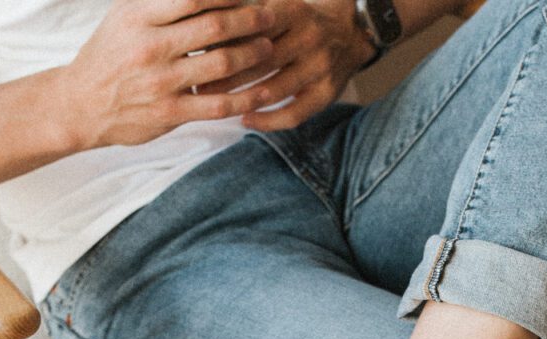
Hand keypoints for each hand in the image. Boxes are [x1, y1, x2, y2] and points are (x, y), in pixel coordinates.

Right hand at [61, 0, 279, 148]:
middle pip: (213, 26)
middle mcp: (151, 46)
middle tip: (270, 16)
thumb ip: (160, 1)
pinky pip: (218, 105)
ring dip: (252, 55)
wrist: (82, 104)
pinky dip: (245, 98)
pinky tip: (264, 92)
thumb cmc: (111, 55)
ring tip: (269, 48)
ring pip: (220, 64)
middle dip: (249, 19)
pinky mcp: (171, 113)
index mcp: (140, 15)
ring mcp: (162, 81)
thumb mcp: (126, 15)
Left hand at [206, 0, 376, 132]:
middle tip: (198, 85)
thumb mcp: (278, 5)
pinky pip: (293, 114)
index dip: (223, 42)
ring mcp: (319, 68)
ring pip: (274, 89)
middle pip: (260, 60)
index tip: (195, 53)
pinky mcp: (326, 93)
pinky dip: (267, 120)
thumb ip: (247, 15)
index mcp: (292, 10)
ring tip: (215, 104)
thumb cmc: (300, 19)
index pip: (251, 28)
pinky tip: (246, 119)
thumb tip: (203, 28)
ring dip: (242, 99)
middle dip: (226, 75)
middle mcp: (309, 37)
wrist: (351, 30)